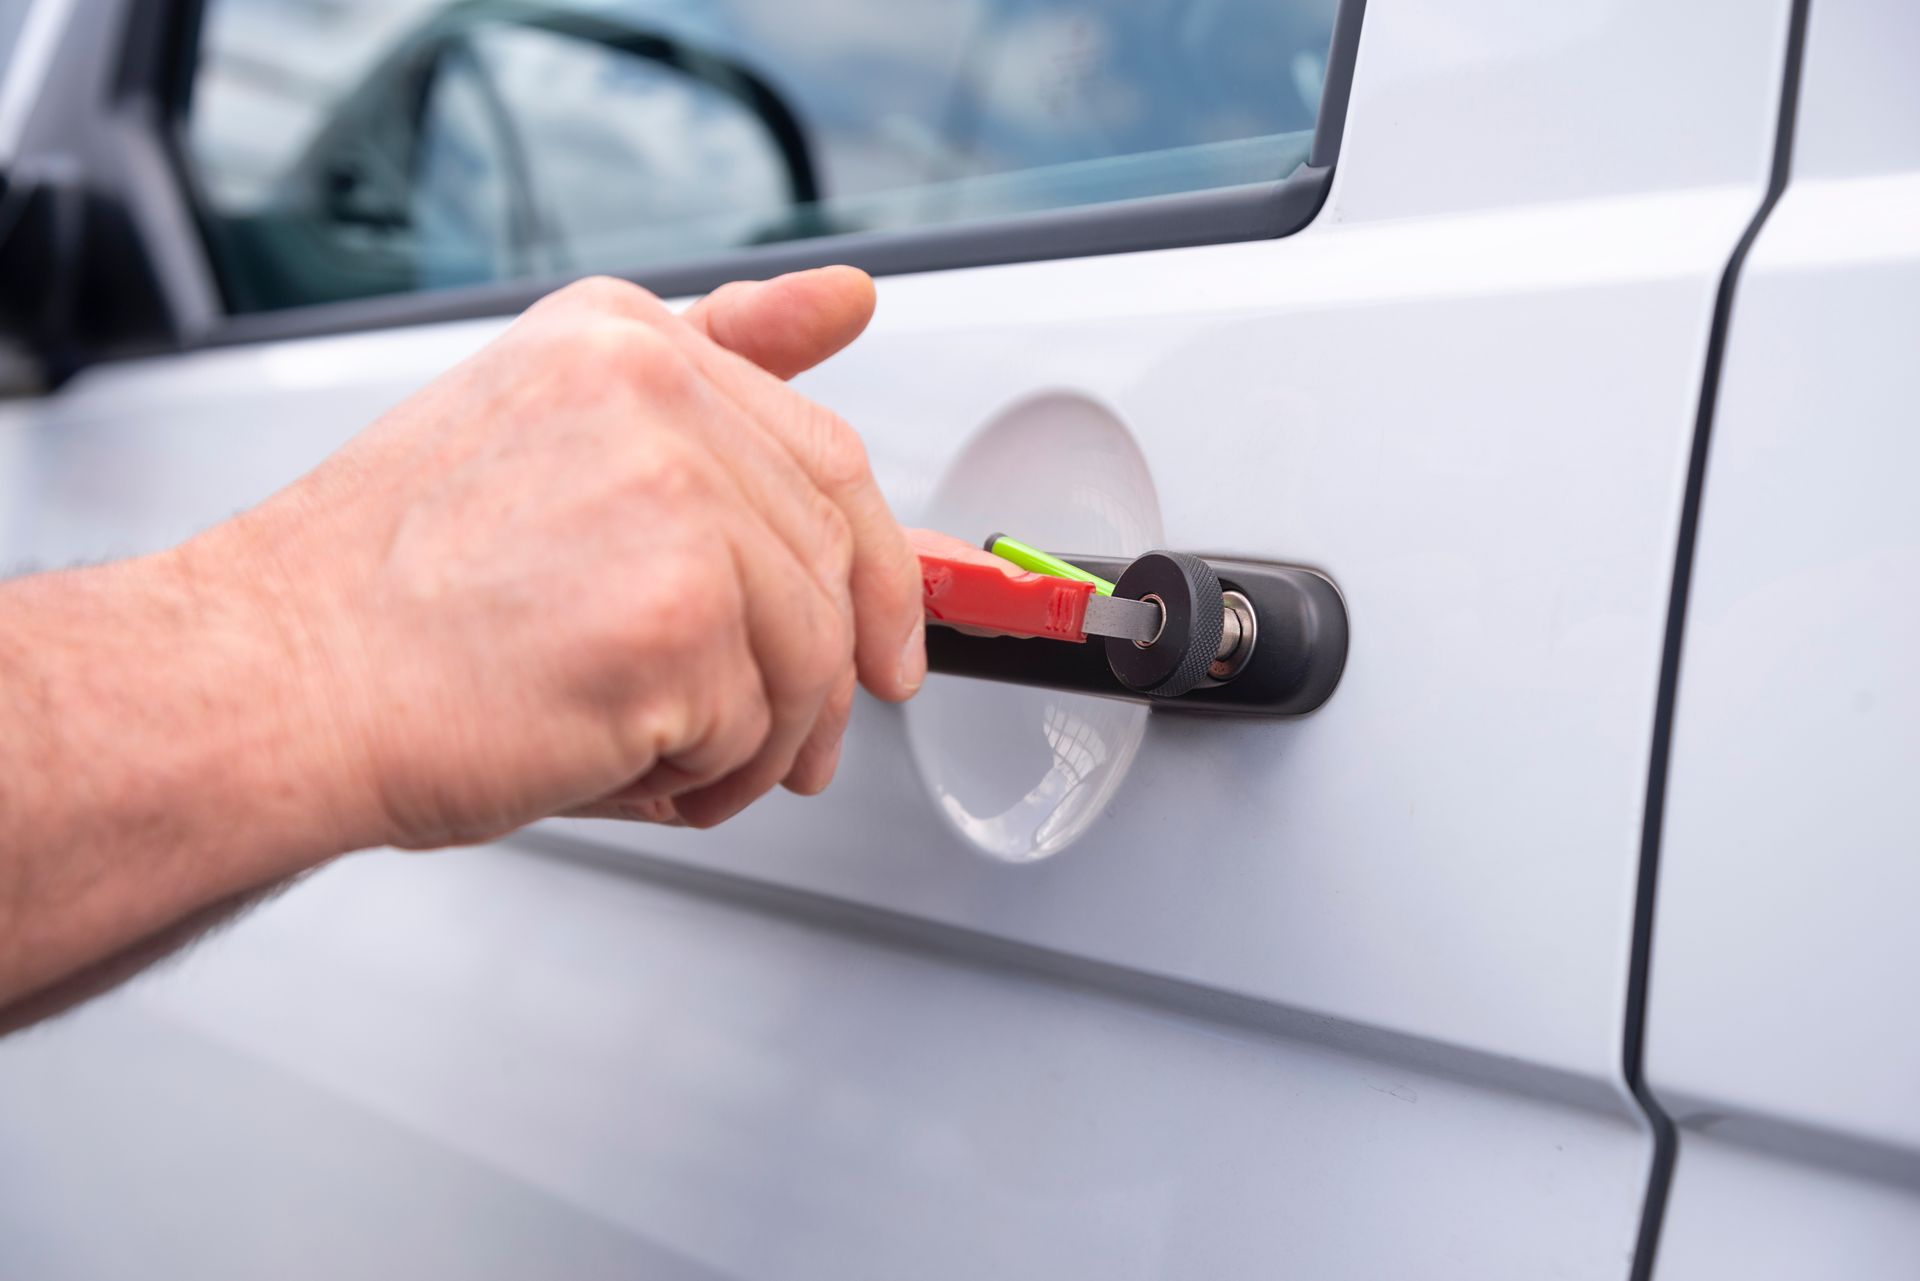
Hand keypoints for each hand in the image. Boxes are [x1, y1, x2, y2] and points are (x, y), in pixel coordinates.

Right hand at [191, 268, 923, 846]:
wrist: (265, 684)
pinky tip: (619, 767)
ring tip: (664, 760)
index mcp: (622, 341)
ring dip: (758, 738)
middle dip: (822, 673)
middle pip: (833, 560)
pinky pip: (760, 727)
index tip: (891, 622)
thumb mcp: (543, 425)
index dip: (875, 557)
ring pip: (810, 652)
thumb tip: (849, 301)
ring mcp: (670, 501)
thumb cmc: (380, 588)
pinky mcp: (675, 620)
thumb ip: (711, 362)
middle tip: (793, 740)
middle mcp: (653, 395)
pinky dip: (706, 779)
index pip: (822, 447)